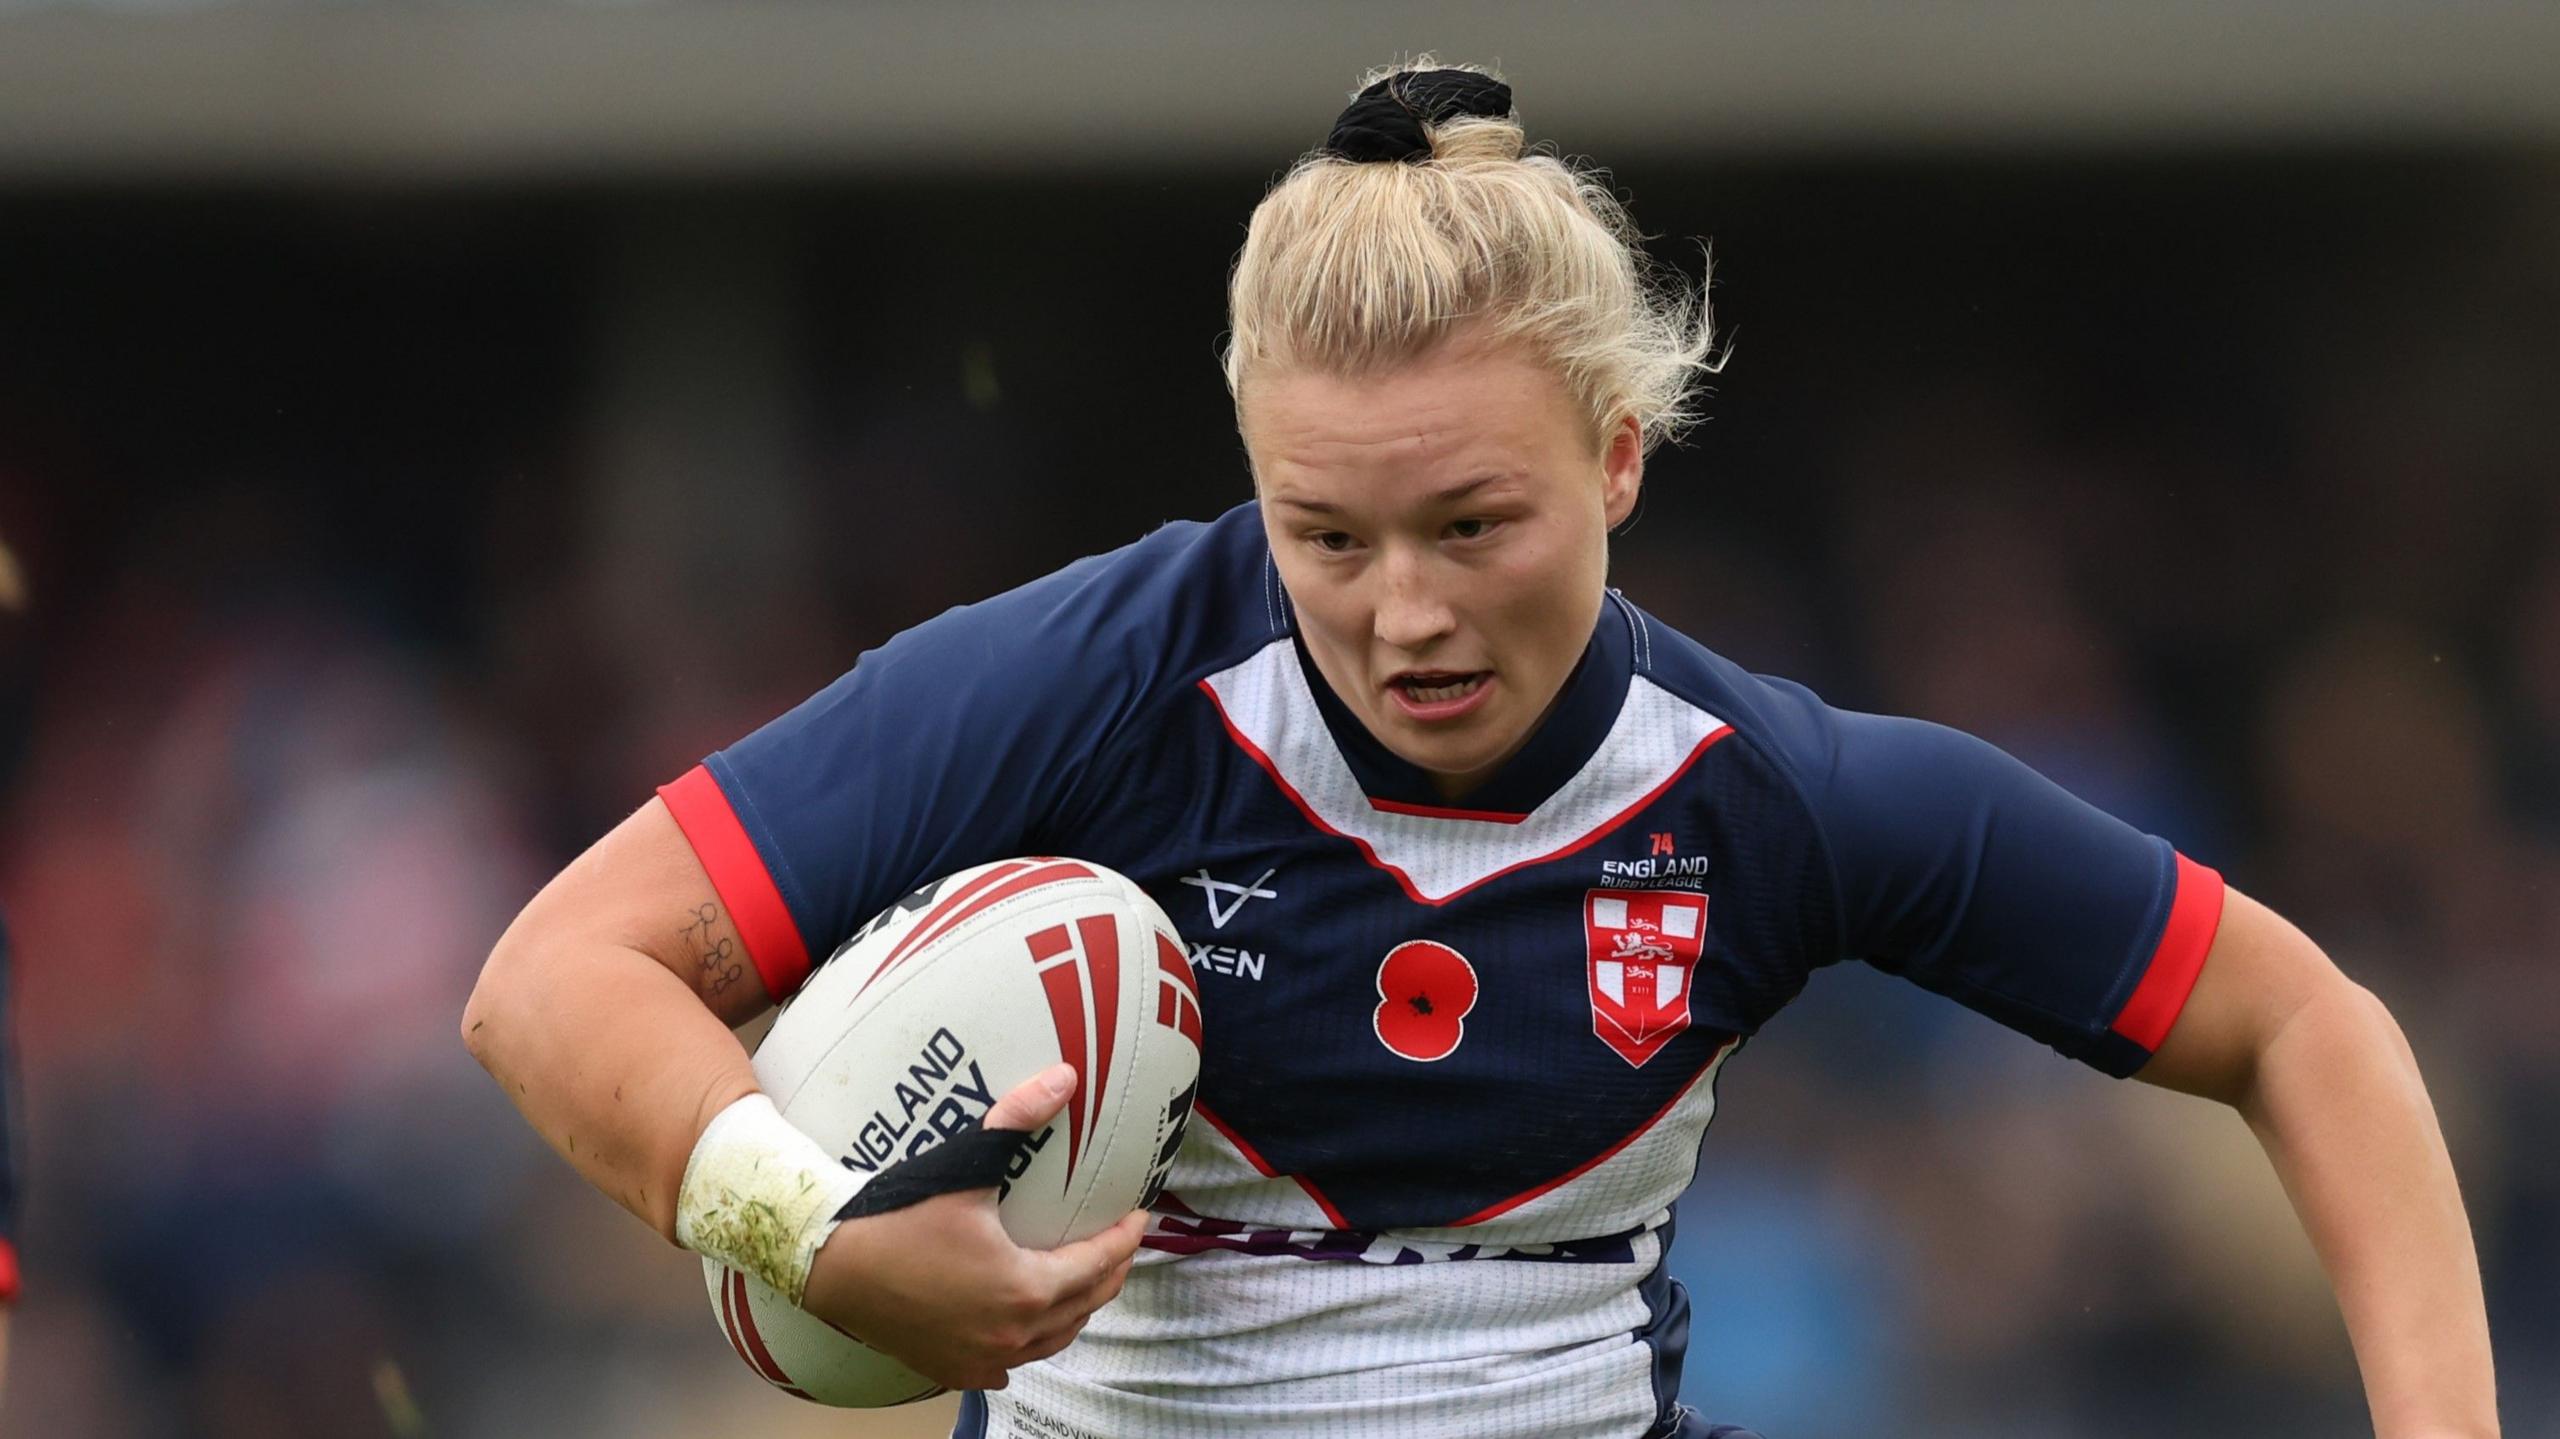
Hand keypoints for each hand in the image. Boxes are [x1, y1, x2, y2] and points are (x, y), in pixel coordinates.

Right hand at [800, 1062, 1147, 1390]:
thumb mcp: (966, 1165)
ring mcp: (983, 1358)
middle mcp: (1012, 1334)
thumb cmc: (900, 1215)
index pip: (1098, 1263)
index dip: (1124, 1237)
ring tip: (1083, 1276)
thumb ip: (1018, 1119)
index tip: (1138, 1214)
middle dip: (1109, 1272)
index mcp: (1025, 1288)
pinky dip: (1030, 1342)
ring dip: (1075, 1308)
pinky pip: (1011, 1363)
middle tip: (1118, 1242)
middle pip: (1084, 1305)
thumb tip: (1065, 1076)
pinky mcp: (954, 1369)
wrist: (830, 1264)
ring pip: (1053, 1339)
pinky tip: (1027, 1325)